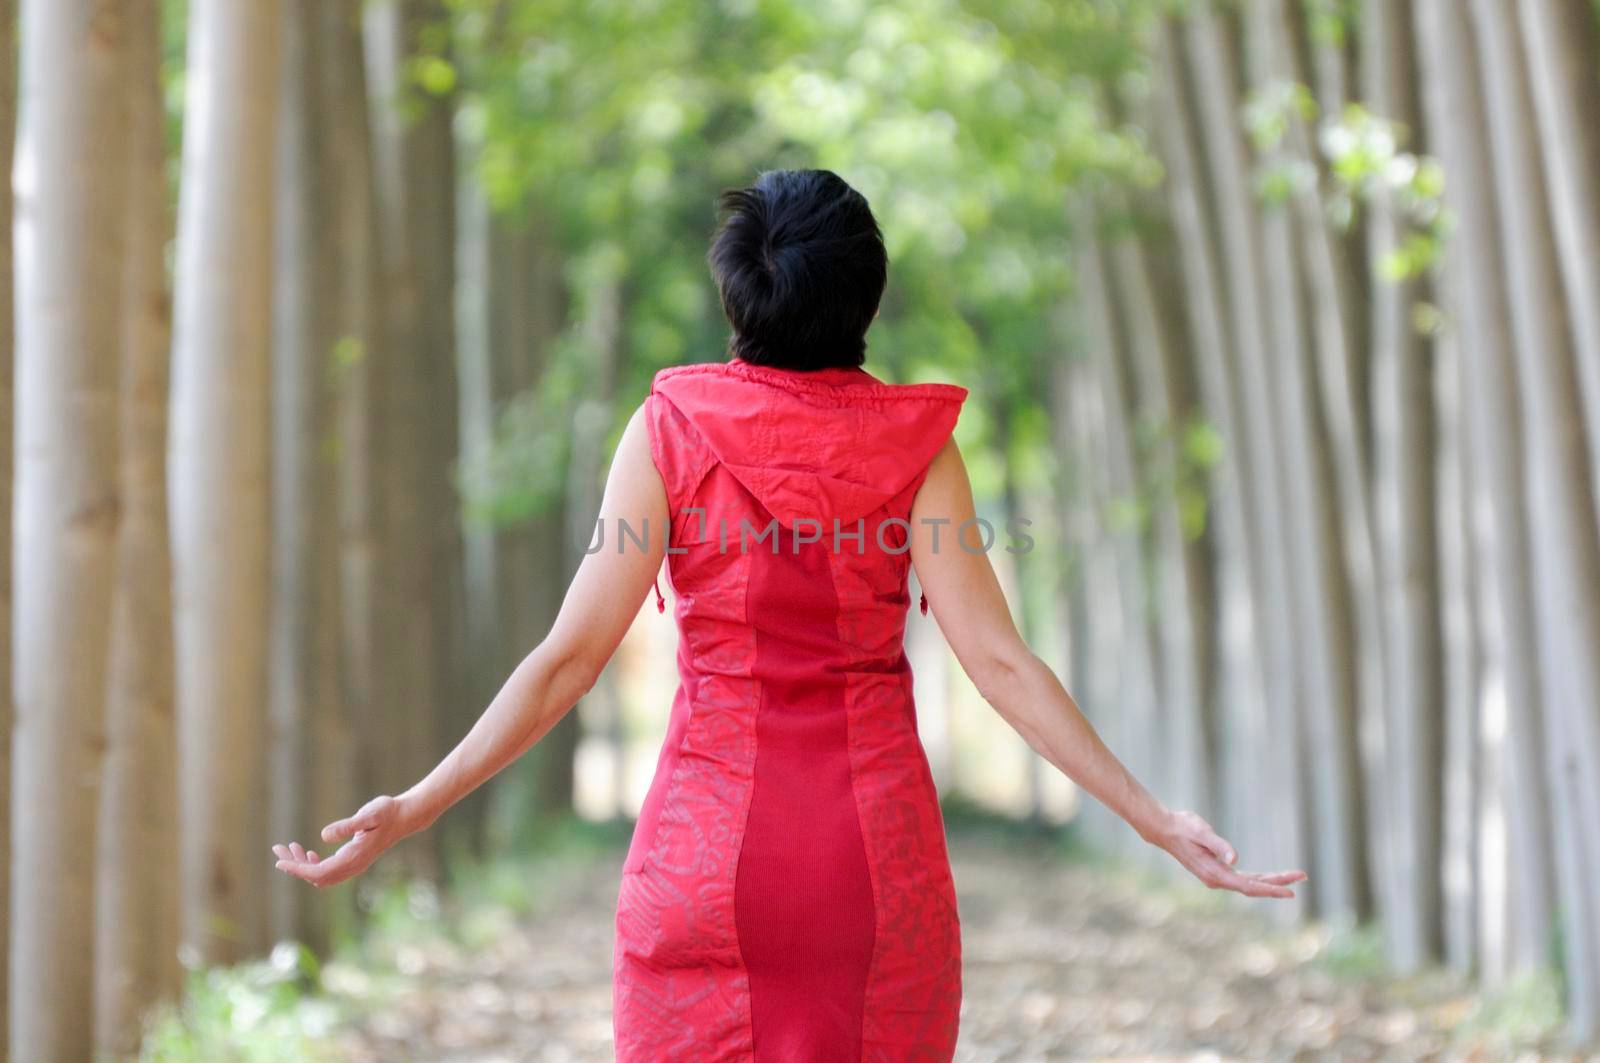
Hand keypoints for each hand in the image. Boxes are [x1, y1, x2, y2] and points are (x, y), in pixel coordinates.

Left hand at [272, 794, 414, 888]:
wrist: (405, 817)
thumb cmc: (387, 812)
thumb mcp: (368, 815)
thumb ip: (347, 826)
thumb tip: (323, 835)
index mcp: (353, 857)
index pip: (319, 872)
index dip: (297, 869)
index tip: (279, 861)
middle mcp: (353, 866)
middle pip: (316, 877)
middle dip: (295, 866)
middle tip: (277, 849)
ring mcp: (353, 866)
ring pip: (321, 875)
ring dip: (302, 865)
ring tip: (288, 848)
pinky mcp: (353, 861)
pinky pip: (328, 871)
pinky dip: (313, 865)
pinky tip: (308, 853)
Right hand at [1150, 809, 1306, 898]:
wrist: (1164, 829)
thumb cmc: (1183, 827)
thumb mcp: (1202, 832)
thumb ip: (1218, 845)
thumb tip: (1235, 859)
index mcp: (1215, 874)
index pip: (1250, 886)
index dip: (1271, 889)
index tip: (1291, 891)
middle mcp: (1217, 880)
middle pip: (1254, 886)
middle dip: (1278, 883)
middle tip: (1303, 876)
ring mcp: (1217, 877)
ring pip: (1250, 883)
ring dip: (1271, 881)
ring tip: (1294, 877)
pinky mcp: (1217, 871)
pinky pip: (1244, 879)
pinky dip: (1260, 879)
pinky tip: (1270, 878)